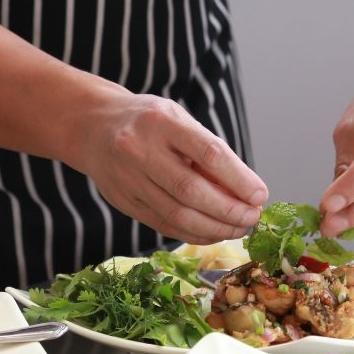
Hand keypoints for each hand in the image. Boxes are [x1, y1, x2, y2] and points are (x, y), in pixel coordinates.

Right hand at [70, 94, 268, 244]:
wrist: (93, 127)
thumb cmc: (148, 122)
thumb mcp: (178, 119)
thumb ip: (207, 150)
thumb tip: (245, 191)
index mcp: (162, 121)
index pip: (208, 153)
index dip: (238, 179)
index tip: (260, 196)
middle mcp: (140, 149)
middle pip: (191, 190)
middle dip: (229, 210)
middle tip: (253, 218)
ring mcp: (128, 178)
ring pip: (176, 214)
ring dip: (215, 228)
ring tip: (239, 228)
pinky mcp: (123, 201)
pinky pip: (163, 225)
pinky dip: (194, 233)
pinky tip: (214, 233)